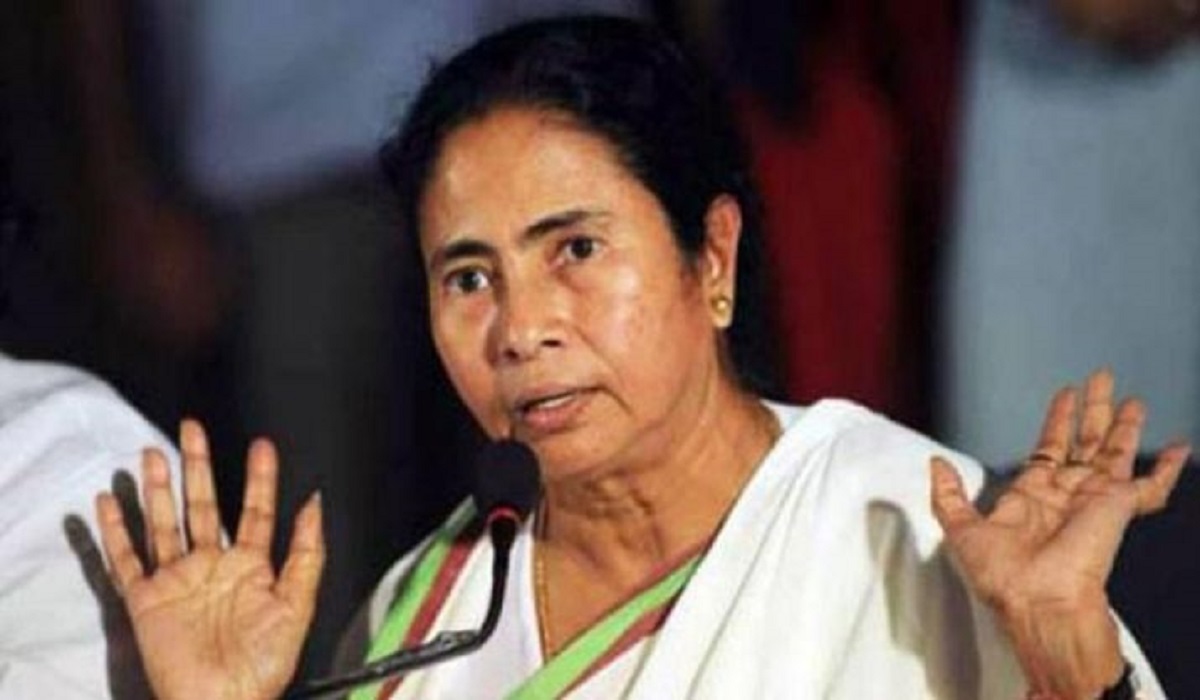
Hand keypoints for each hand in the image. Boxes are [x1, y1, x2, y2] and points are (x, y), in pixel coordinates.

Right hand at [95, 420, 324, 699]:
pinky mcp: (146, 600)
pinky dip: (113, 533)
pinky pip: (126, 560)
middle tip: (191, 427)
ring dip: (155, 489)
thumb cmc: (264, 664)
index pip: (255, 511)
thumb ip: (307, 553)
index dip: (260, 479)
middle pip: (202, 505)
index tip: (263, 445)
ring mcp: (177, 579)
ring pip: (163, 523)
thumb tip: (315, 501)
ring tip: (150, 453)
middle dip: (197, 466)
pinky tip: (106, 503)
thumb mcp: (297, 606)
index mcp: (251, 566)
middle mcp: (212, 565)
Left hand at [930, 369, 1189, 698]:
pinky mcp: (1118, 509)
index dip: (1057, 423)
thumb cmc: (1002, 578)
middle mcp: (1066, 497)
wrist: (1040, 604)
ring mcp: (1095, 502)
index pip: (1048, 450)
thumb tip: (935, 463)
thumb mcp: (962, 531)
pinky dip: (1166, 470)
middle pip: (1084, 444)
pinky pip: (1150, 488)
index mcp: (1032, 499)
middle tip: (1102, 379)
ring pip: (1113, 454)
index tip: (1065, 396)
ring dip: (1123, 425)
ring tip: (1131, 397)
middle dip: (1092, 412)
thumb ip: (948, 495)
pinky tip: (1180, 448)